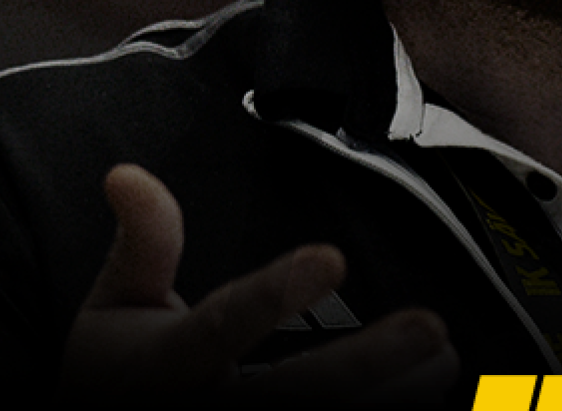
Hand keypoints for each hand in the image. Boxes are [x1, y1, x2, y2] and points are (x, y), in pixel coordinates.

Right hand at [60, 164, 459, 403]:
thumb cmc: (114, 376)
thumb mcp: (116, 307)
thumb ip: (144, 243)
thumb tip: (127, 173)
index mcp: (168, 364)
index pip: (224, 326)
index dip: (276, 294)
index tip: (331, 257)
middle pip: (295, 395)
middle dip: (368, 363)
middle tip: (432, 329)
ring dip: (396, 399)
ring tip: (447, 363)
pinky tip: (428, 400)